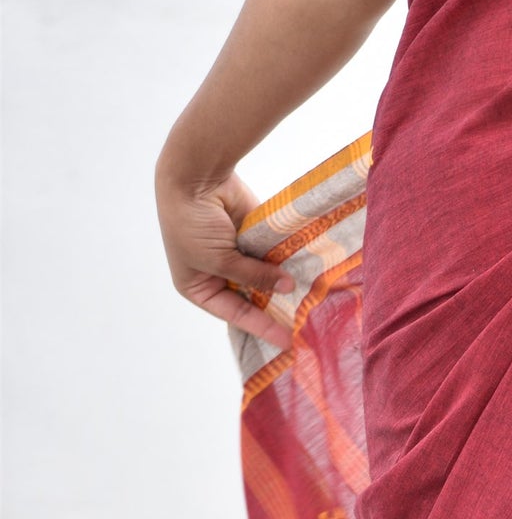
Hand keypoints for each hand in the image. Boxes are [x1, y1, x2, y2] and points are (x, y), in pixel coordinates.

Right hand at [156, 167, 292, 342]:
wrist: (194, 176)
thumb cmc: (193, 224)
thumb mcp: (220, 260)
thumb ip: (254, 277)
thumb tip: (287, 287)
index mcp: (197, 287)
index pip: (235, 314)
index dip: (261, 327)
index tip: (287, 342)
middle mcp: (216, 274)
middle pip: (250, 299)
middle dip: (274, 310)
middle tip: (303, 326)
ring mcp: (235, 255)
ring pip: (264, 278)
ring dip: (283, 288)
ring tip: (310, 305)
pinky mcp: (251, 238)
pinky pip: (271, 256)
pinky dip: (285, 264)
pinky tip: (306, 276)